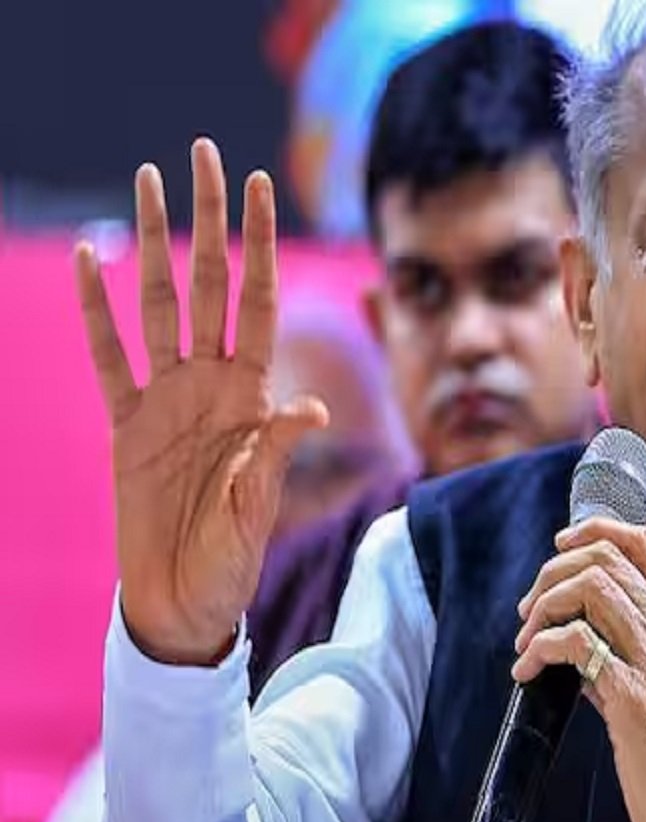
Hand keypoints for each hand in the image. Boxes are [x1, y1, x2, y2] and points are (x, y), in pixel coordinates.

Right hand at [76, 138, 326, 664]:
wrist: (184, 598)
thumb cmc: (232, 557)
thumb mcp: (260, 504)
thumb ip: (276, 451)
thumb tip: (308, 405)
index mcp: (252, 395)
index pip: (259, 302)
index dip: (260, 245)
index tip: (260, 186)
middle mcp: (211, 382)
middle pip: (211, 283)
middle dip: (210, 220)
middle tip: (204, 153)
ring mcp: (166, 397)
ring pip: (158, 303)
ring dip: (151, 243)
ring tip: (147, 181)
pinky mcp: (125, 423)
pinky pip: (106, 356)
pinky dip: (95, 311)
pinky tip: (92, 258)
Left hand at [512, 519, 645, 821]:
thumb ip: (624, 648)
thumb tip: (574, 635)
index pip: (642, 543)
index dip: (594, 530)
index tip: (559, 546)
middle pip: (605, 558)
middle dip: (552, 573)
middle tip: (528, 612)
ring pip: (590, 587)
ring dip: (543, 606)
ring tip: (525, 642)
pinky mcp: (631, 692)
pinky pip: (574, 642)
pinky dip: (539, 648)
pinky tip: (526, 672)